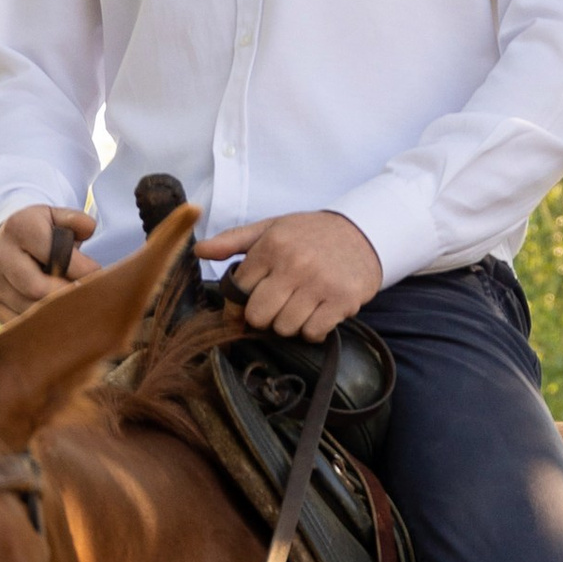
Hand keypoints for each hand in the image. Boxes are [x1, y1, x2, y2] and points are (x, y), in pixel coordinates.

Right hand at [0, 204, 97, 321]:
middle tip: (85, 297)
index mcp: (19, 226)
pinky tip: (53, 316)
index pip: (56, 255)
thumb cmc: (38, 232)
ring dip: (55, 313)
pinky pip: (18, 322)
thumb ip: (76, 220)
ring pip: (29, 311)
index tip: (98, 276)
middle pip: (39, 289)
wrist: (1, 243)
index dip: (82, 270)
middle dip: (67, 297)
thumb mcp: (55, 218)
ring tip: (72, 306)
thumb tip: (89, 228)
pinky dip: (39, 324)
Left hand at [203, 209, 382, 341]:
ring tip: (299, 307)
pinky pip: (313, 332)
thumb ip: (233, 241)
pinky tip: (317, 313)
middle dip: (264, 316)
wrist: (364, 233)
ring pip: (285, 328)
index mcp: (272, 246)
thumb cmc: (311, 234)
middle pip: (259, 316)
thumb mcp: (271, 228)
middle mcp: (295, 264)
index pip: (239, 290)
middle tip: (276, 305)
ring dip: (289, 324)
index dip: (239, 303)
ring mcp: (320, 284)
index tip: (248, 303)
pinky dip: (312, 330)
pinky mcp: (342, 300)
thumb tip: (199, 251)